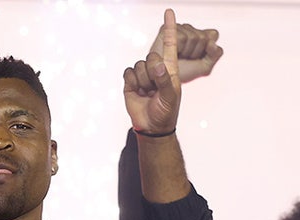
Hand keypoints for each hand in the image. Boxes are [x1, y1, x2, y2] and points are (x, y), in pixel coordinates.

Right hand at [124, 9, 181, 135]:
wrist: (151, 126)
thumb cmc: (167, 111)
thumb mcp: (171, 96)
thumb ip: (165, 79)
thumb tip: (157, 65)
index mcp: (171, 68)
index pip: (170, 44)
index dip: (170, 28)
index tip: (169, 12)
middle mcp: (157, 69)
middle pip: (151, 57)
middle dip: (152, 73)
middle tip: (155, 88)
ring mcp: (143, 75)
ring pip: (139, 66)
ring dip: (143, 82)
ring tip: (148, 93)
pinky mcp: (130, 82)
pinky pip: (128, 73)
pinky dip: (132, 83)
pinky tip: (138, 92)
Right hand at [149, 19, 221, 83]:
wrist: (163, 79)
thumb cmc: (181, 72)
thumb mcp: (205, 67)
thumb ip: (215, 54)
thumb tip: (212, 43)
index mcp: (200, 36)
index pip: (213, 35)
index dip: (207, 49)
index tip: (197, 57)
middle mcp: (190, 29)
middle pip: (203, 37)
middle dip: (196, 52)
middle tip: (185, 59)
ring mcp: (178, 29)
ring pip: (193, 37)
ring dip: (186, 52)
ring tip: (177, 56)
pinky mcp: (166, 29)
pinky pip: (182, 38)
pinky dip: (178, 49)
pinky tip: (170, 52)